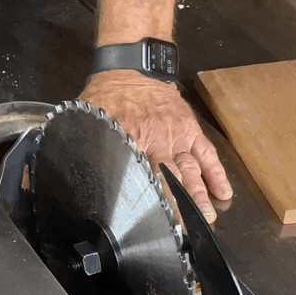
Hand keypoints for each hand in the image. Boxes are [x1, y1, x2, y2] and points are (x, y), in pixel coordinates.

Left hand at [80, 70, 231, 221]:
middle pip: (172, 179)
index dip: (149, 201)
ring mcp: (178, 136)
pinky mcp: (190, 129)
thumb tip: (72, 164)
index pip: (142, 178)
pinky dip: (216, 172)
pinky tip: (223, 191)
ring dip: (200, 194)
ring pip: (191, 170)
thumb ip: (88, 141)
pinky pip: (207, 153)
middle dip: (180, 205)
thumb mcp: (91, 117)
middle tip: (187, 228)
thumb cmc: (108, 94)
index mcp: (133, 140)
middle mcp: (159, 142)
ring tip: (207, 216)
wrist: (132, 66)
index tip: (153, 222)